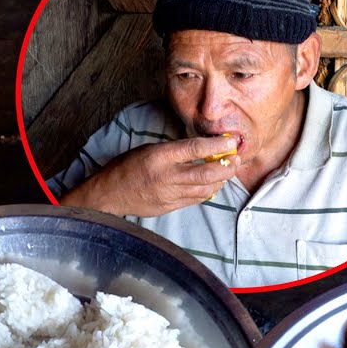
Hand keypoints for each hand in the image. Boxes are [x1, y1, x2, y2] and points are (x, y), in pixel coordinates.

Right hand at [59, 137, 240, 216]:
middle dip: (226, 166)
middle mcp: (167, 177)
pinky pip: (197, 199)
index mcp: (160, 157)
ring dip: (221, 179)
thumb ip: (175, 150)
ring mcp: (169, 194)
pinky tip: (214, 183)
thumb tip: (202, 148)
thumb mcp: (149, 149)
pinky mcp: (171, 207)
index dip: (217, 145)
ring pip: (206, 189)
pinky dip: (210, 191)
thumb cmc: (128, 167)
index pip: (194, 149)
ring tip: (228, 170)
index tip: (231, 140)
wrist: (110, 194)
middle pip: (206, 173)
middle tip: (236, 158)